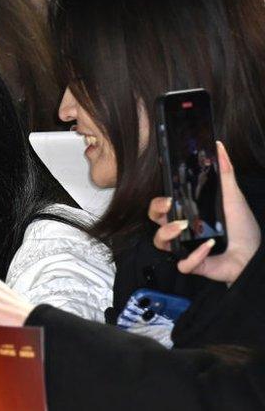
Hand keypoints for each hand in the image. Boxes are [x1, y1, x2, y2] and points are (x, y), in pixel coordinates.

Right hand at [149, 142, 260, 284]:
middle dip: (156, 211)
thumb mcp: (234, 197)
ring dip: (167, 233)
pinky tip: (208, 249)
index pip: (164, 205)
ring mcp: (184, 248)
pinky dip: (193, 257)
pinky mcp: (191, 264)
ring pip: (160, 241)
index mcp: (189, 213)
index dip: (159, 200)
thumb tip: (219, 146)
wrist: (255, 256)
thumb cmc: (243, 229)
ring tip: (183, 227)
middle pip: (155, 220)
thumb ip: (226, 172)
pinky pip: (183, 263)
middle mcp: (183, 230)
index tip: (167, 191)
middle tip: (169, 205)